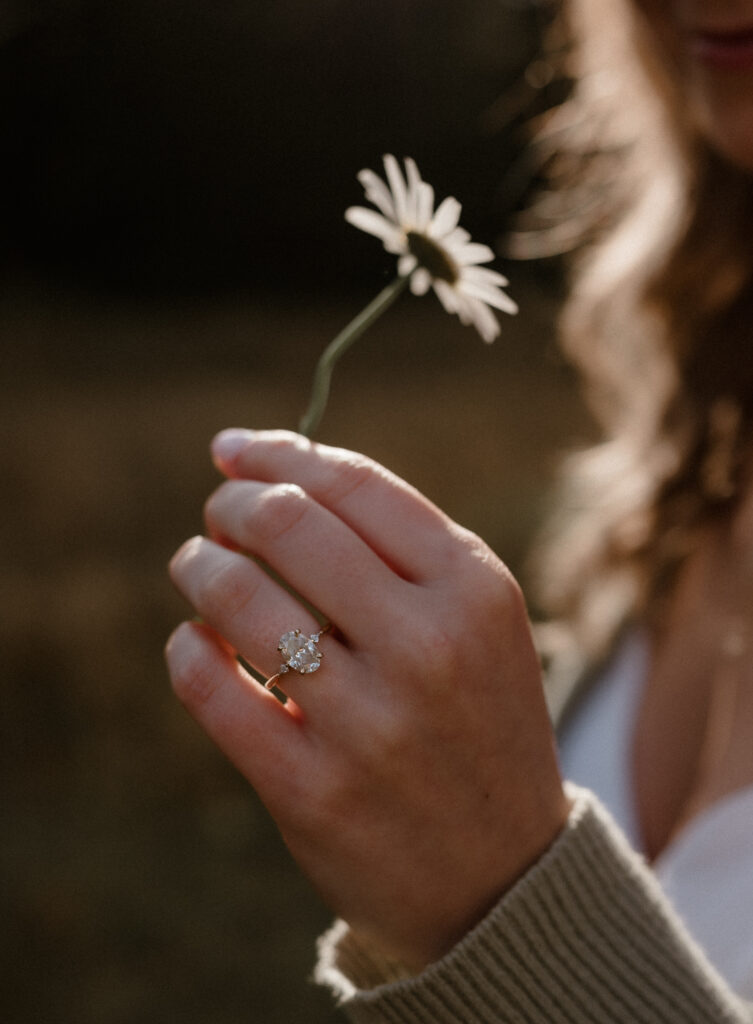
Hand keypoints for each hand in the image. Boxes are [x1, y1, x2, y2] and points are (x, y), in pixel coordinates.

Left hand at [166, 429, 569, 969]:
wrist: (503, 874)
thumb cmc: (476, 720)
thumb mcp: (476, 619)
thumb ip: (395, 544)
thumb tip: (272, 468)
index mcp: (474, 590)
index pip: (353, 484)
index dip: (278, 452)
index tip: (233, 449)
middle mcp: (427, 646)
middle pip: (285, 523)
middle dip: (231, 504)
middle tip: (220, 515)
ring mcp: (369, 723)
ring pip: (234, 594)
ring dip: (197, 566)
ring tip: (198, 568)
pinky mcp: (311, 791)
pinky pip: (208, 685)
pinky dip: (186, 648)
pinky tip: (196, 643)